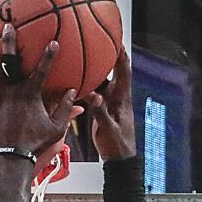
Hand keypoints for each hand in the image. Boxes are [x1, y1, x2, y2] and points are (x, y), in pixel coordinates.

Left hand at [0, 24, 81, 158]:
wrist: (10, 158)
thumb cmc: (34, 144)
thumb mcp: (56, 129)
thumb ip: (65, 109)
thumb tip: (72, 93)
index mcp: (30, 96)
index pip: (42, 70)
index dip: (48, 55)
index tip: (53, 41)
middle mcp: (12, 92)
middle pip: (9, 62)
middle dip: (9, 42)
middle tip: (8, 26)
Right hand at [83, 47, 135, 161]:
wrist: (119, 161)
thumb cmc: (118, 146)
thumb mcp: (108, 129)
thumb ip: (100, 112)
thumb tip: (94, 96)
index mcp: (122, 99)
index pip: (124, 71)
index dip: (121, 55)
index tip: (116, 40)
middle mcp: (117, 98)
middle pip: (113, 72)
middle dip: (107, 57)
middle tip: (97, 43)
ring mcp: (110, 104)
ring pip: (103, 83)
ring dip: (95, 73)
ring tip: (83, 60)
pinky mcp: (104, 111)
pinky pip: (95, 95)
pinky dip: (88, 88)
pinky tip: (77, 84)